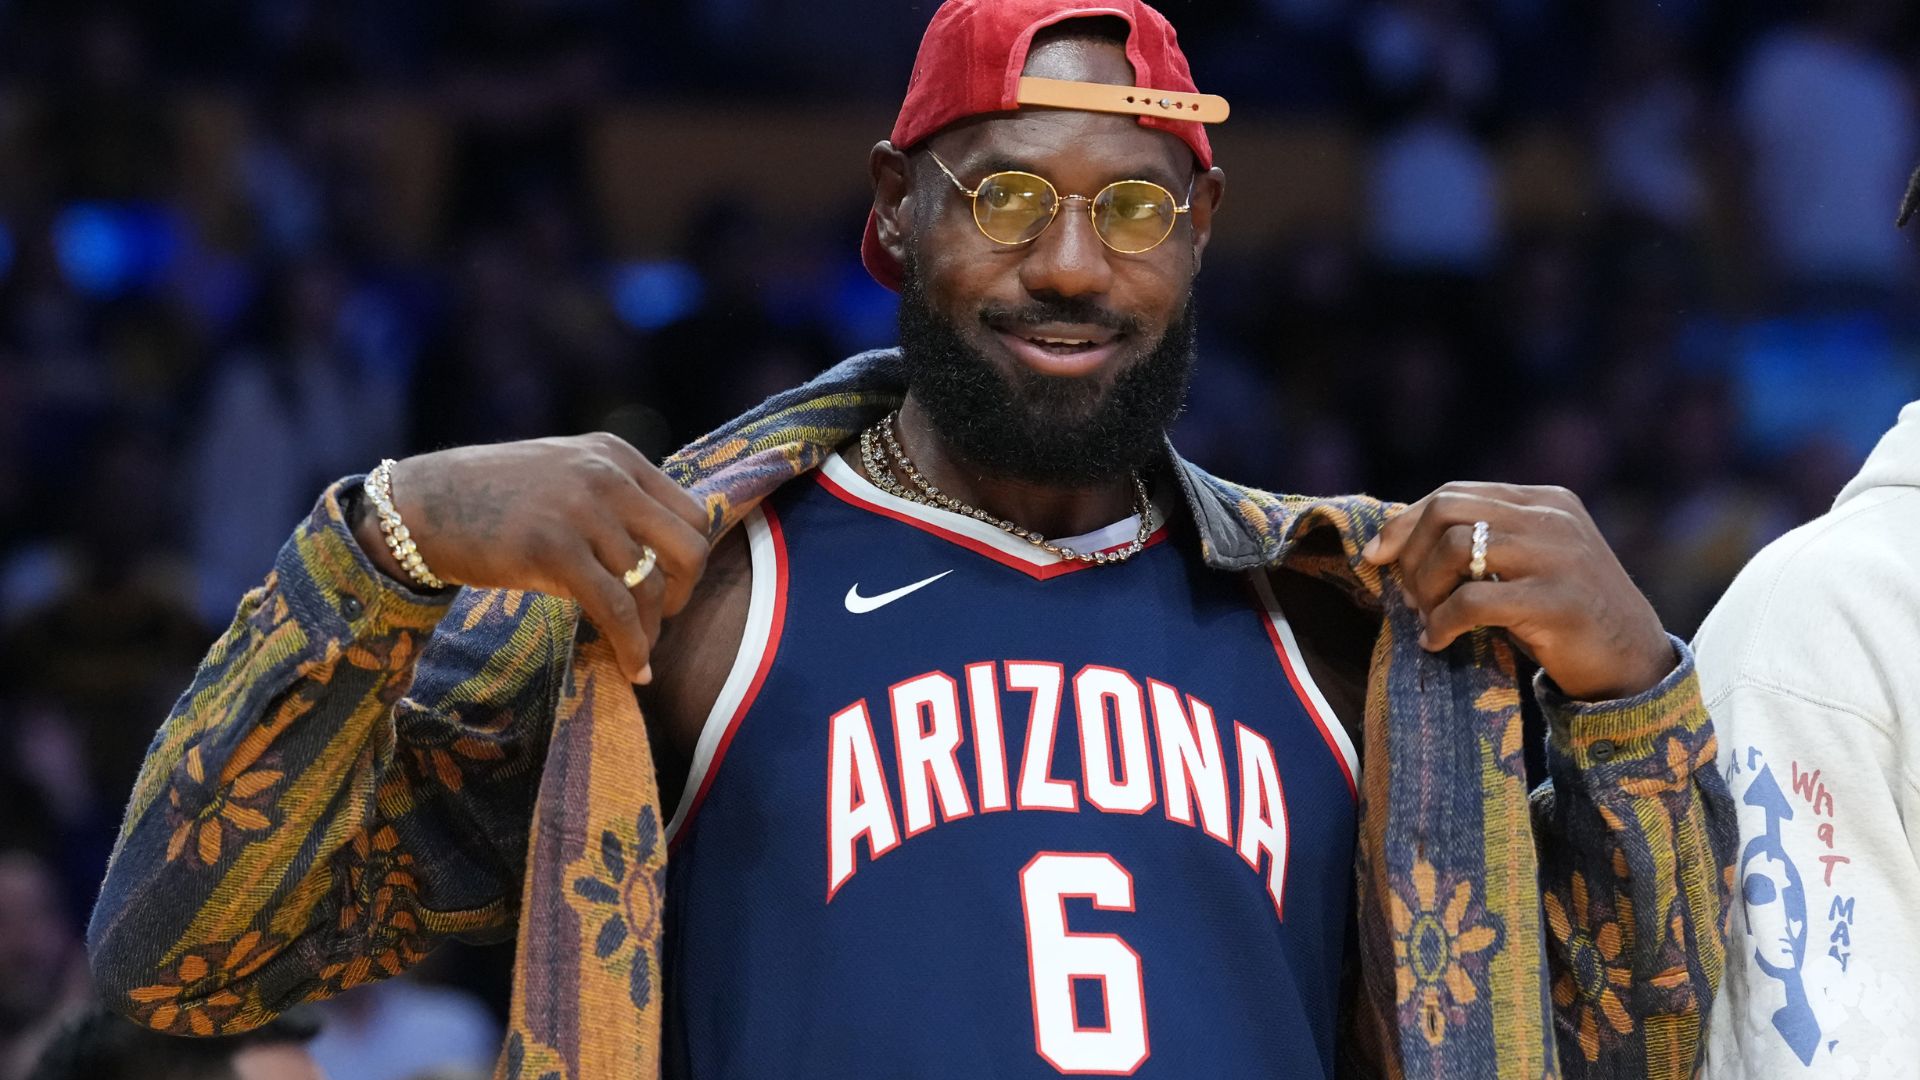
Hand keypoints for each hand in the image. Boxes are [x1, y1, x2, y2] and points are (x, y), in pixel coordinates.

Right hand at [367, 434, 709, 684]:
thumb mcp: (563, 474)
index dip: (690, 560)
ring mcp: (581, 510)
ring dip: (652, 631)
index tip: (671, 588)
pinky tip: (633, 670)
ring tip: (638, 654)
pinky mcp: (553, 549)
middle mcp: (607, 475)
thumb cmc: (490, 499)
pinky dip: (632, 647)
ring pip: (650, 585)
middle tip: (661, 620)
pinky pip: (616, 610)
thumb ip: (612, 497)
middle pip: (688, 547)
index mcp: (616, 454)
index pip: (691, 513)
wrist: (417, 506)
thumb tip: (659, 551)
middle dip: (683, 594)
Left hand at [1361, 482, 1674, 701]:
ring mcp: (1558, 556)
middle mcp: (1553, 517)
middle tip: (1408, 597)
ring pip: (1456, 548)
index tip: (1377, 555)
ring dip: (1426, 590)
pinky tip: (1437, 642)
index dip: (1405, 522)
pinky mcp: (1556, 601)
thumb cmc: (1564, 616)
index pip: (1454, 493)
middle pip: (1448, 511)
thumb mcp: (1528, 563)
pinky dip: (1441, 623)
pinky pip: (1472, 601)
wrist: (1632, 662)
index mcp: (1544, 500)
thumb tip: (1395, 543)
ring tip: (1428, 620)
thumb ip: (1483, 541)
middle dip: (1411, 555)